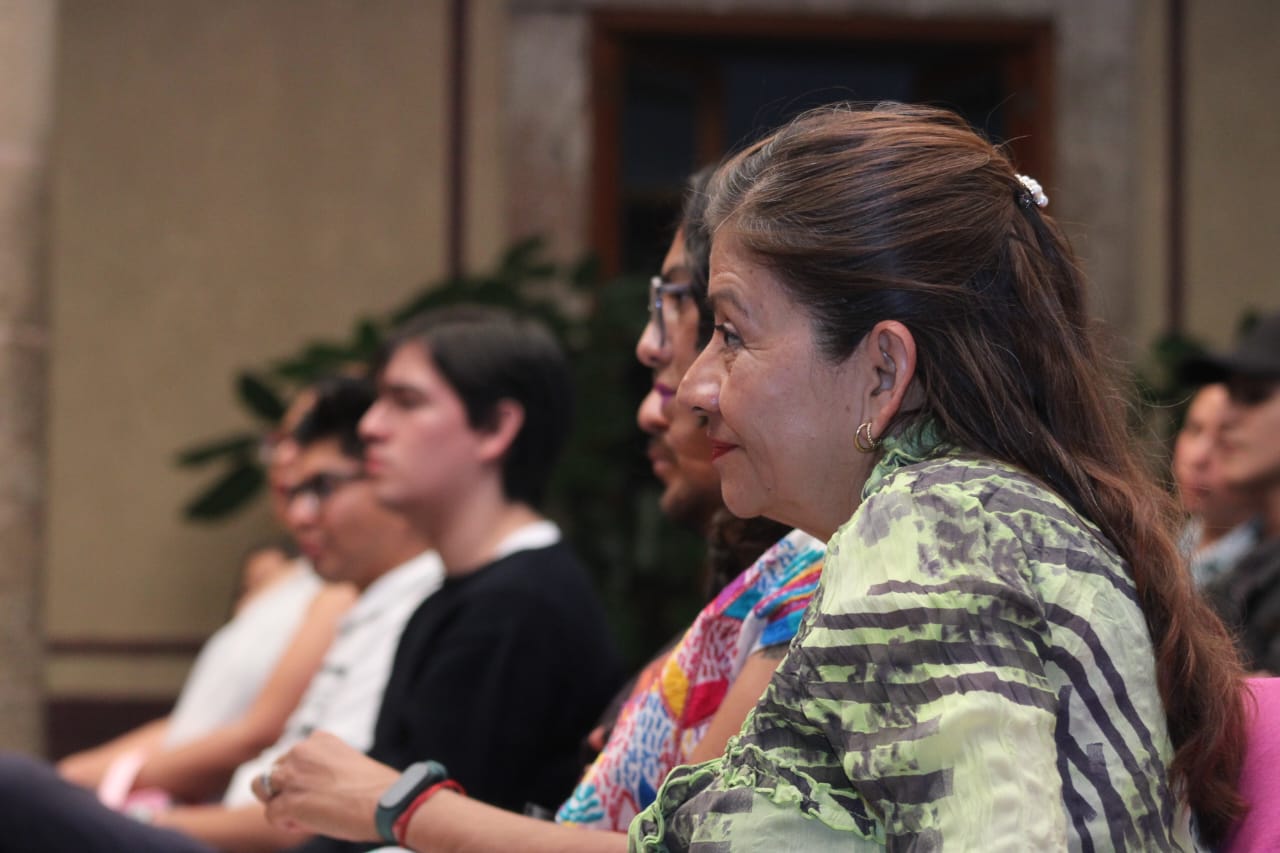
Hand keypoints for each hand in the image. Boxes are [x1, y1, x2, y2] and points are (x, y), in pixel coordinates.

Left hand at [253, 732, 397, 841]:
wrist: (387, 802)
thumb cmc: (378, 789)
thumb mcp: (350, 763)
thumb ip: (327, 768)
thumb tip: (318, 789)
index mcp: (319, 740)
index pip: (293, 756)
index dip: (301, 776)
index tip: (319, 789)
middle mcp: (301, 752)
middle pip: (275, 770)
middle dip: (286, 788)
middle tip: (309, 804)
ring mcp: (293, 776)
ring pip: (262, 787)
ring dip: (277, 802)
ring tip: (300, 815)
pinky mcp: (289, 802)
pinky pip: (272, 814)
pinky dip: (285, 823)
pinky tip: (306, 825)